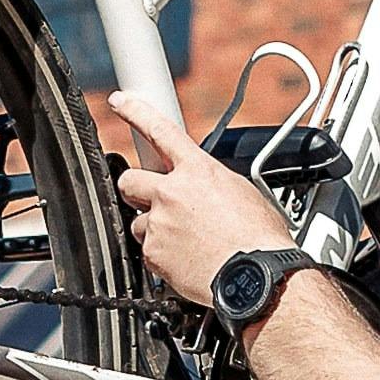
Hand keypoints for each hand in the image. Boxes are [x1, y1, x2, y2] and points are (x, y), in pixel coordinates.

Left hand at [94, 95, 301, 318]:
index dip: (135, 112)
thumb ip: (209, 182)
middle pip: (130, 179)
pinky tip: (186, 260)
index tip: (120, 102)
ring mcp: (159, 224)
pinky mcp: (154, 254)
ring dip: (154, 228)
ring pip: (138, 221)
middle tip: (154, 200)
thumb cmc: (259, 238)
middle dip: (137, 188)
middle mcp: (172, 193)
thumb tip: (200, 186)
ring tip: (185, 241)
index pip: (160, 130)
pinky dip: (161, 256)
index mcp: (198, 171)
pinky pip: (146, 251)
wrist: (256, 277)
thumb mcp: (241, 193)